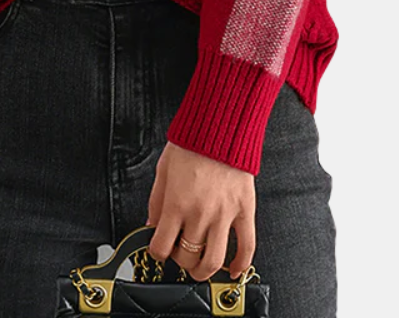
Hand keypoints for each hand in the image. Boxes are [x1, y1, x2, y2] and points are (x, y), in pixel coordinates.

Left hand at [145, 141, 255, 280]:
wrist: (221, 127)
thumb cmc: (191, 145)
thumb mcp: (163, 170)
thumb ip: (156, 201)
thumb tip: (152, 225)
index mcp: (176, 204)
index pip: (161, 247)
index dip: (157, 252)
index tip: (159, 248)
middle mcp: (200, 214)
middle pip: (187, 257)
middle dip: (179, 260)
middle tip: (179, 252)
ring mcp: (224, 215)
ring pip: (214, 260)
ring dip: (204, 272)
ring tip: (200, 268)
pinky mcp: (245, 210)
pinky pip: (246, 246)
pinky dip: (241, 265)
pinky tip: (233, 271)